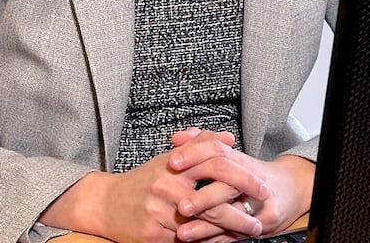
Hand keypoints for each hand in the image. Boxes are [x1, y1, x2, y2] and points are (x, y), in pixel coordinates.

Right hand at [39, 131, 243, 242]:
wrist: (108, 204)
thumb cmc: (145, 180)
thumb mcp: (171, 158)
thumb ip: (200, 145)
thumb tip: (229, 138)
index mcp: (175, 164)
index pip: (217, 164)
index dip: (243, 177)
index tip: (262, 187)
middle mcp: (167, 186)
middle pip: (213, 200)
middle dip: (240, 213)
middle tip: (259, 220)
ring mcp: (159, 211)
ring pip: (201, 225)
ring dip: (227, 232)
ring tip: (246, 235)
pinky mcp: (153, 234)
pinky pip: (186, 241)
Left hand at [169, 135, 313, 242]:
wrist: (292, 188)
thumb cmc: (255, 174)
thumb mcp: (232, 157)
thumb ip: (203, 146)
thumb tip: (177, 139)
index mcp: (240, 160)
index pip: (217, 150)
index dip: (194, 154)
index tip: (172, 162)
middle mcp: (251, 179)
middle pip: (227, 184)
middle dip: (202, 197)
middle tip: (180, 206)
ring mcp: (259, 203)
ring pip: (230, 214)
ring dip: (204, 225)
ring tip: (182, 232)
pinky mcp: (263, 222)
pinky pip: (235, 233)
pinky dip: (214, 239)